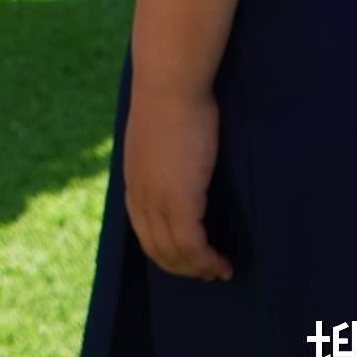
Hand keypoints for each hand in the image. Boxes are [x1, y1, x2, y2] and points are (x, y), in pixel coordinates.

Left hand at [122, 79, 230, 279]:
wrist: (170, 84)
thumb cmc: (172, 100)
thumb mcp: (159, 136)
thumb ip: (163, 156)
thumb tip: (180, 164)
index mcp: (133, 182)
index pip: (144, 232)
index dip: (167, 252)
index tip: (190, 259)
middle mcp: (140, 196)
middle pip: (156, 249)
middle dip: (183, 267)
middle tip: (209, 272)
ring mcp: (157, 201)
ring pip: (174, 253)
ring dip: (198, 268)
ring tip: (221, 270)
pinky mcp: (179, 200)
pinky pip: (192, 245)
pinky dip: (208, 260)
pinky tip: (223, 262)